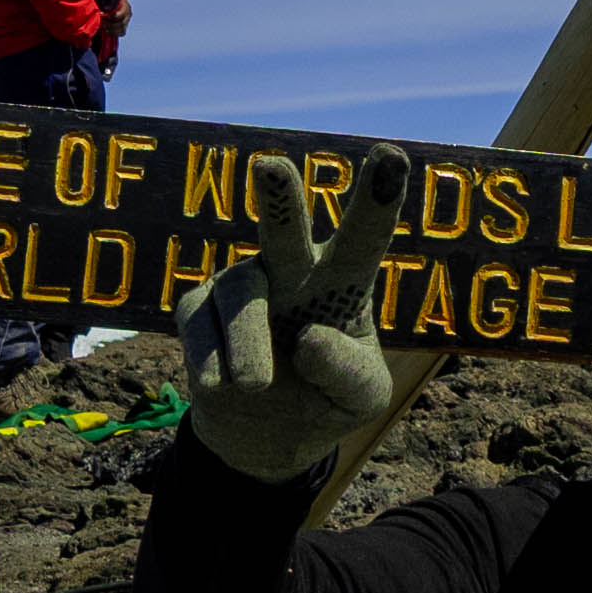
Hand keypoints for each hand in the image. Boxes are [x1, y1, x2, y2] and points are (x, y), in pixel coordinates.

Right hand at [175, 148, 413, 481]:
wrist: (264, 435)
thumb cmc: (327, 400)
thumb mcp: (360, 399)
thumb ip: (346, 372)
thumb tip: (309, 339)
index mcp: (344, 280)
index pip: (364, 237)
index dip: (377, 199)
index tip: (392, 156)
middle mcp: (292, 269)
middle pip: (285, 228)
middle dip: (280, 196)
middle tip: (270, 167)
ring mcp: (243, 283)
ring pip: (243, 297)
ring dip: (250, 346)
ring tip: (256, 386)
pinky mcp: (199, 307)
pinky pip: (202, 328)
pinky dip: (215, 364)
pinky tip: (224, 386)